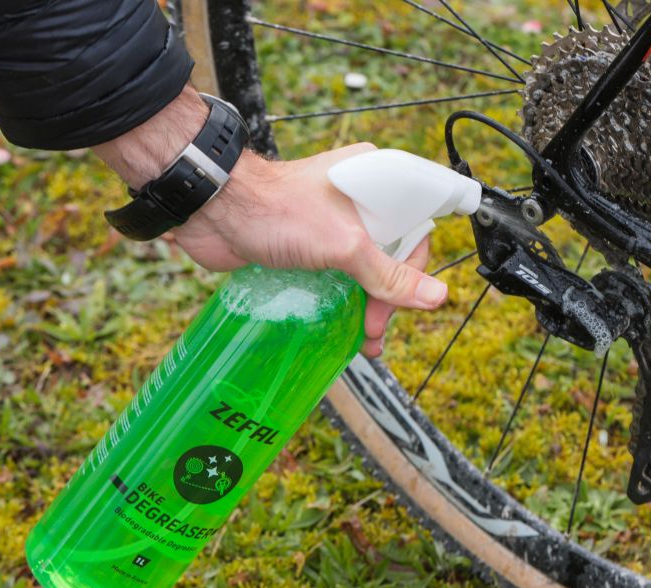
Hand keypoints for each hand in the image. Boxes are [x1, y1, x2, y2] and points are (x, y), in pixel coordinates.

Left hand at [93, 87, 447, 356]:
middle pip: (390, 257)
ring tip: (364, 340)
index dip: (412, 269)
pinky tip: (344, 331)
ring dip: (367, 308)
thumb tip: (436, 297)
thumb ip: (389, 275)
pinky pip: (336, 279)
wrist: (214, 211)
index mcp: (375, 182)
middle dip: (386, 297)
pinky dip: (342, 305)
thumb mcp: (344, 245)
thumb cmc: (276, 209)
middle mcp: (357, 202)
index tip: (403, 300)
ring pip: (362, 272)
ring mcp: (331, 226)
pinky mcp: (308, 247)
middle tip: (374, 326)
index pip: (414, 229)